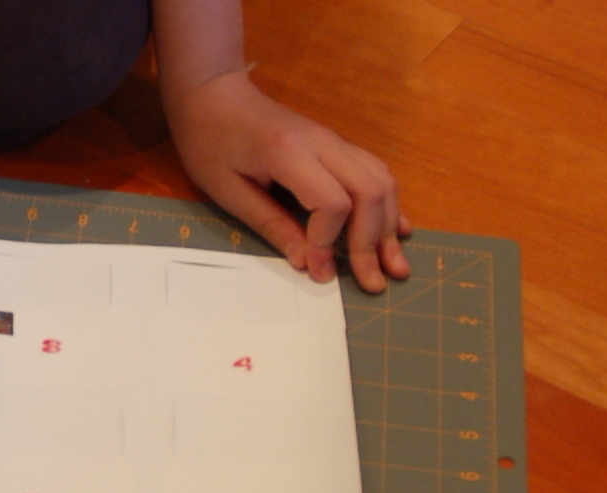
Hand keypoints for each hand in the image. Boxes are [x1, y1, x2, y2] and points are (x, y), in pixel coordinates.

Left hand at [166, 69, 409, 292]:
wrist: (214, 94)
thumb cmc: (210, 142)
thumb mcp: (227, 191)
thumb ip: (270, 225)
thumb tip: (306, 263)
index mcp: (289, 154)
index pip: (333, 202)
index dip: (329, 242)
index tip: (317, 271)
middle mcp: (323, 143)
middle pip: (369, 192)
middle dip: (372, 243)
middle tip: (372, 283)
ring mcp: (334, 142)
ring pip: (381, 181)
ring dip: (388, 227)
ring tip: (394, 266)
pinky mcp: (337, 146)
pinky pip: (375, 172)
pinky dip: (388, 204)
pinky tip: (396, 232)